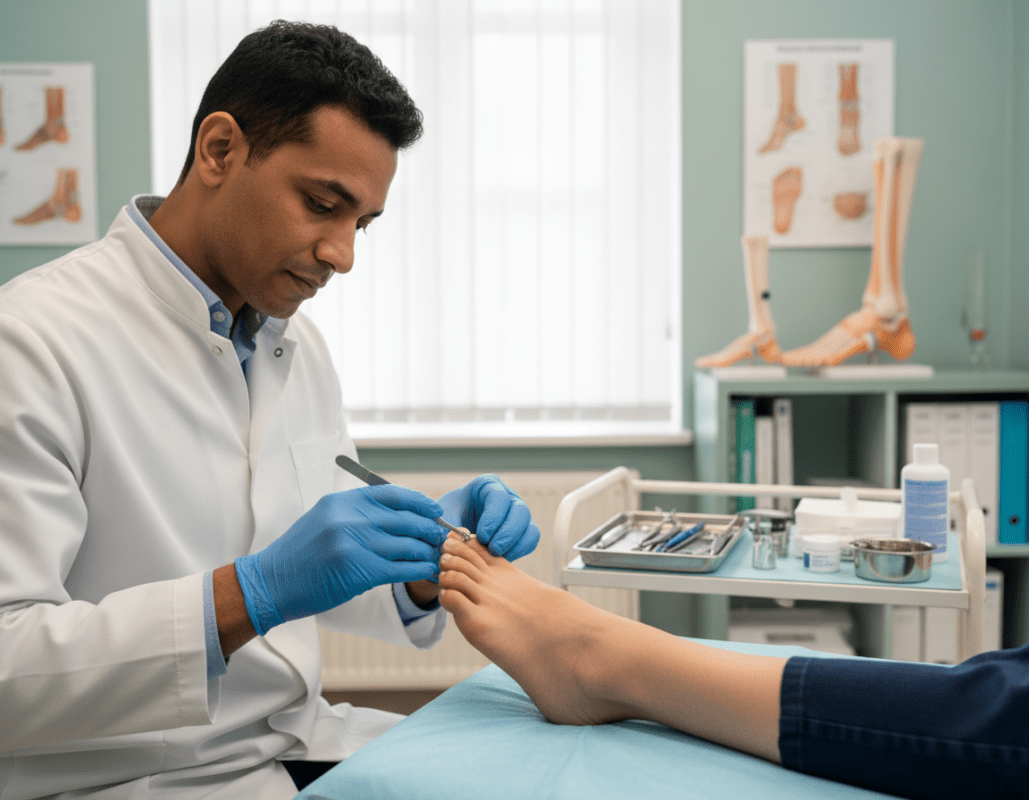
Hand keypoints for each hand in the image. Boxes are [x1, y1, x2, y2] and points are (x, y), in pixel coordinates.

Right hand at [235, 486, 446, 634]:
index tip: (434, 510)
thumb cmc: (301, 553)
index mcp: (343, 501)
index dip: (419, 502)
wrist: (271, 582)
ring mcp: (354, 544)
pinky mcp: (359, 571)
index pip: (392, 494)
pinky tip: (428, 572)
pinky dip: (419, 570)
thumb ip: (357, 512)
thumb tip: (398, 512)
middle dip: (430, 528)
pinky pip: (400, 568)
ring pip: (407, 545)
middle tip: (445, 536)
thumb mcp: (325, 518)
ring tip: (440, 556)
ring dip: (428, 552)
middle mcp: (350, 518)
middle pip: (405, 519)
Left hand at [438, 475, 539, 560]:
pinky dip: (519, 552)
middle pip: (520, 510)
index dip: (493, 517)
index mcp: (486, 486)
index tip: (480, 536)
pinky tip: (501, 561)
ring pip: (529, 527)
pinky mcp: (522, 532)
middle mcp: (507, 497)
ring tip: (495, 558)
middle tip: (492, 550)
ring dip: (514, 544)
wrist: (450, 537)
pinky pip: (530, 540)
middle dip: (507, 533)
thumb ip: (447, 528)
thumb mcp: (442, 522)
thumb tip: (454, 537)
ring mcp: (517, 515)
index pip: (499, 496)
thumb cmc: (445, 523)